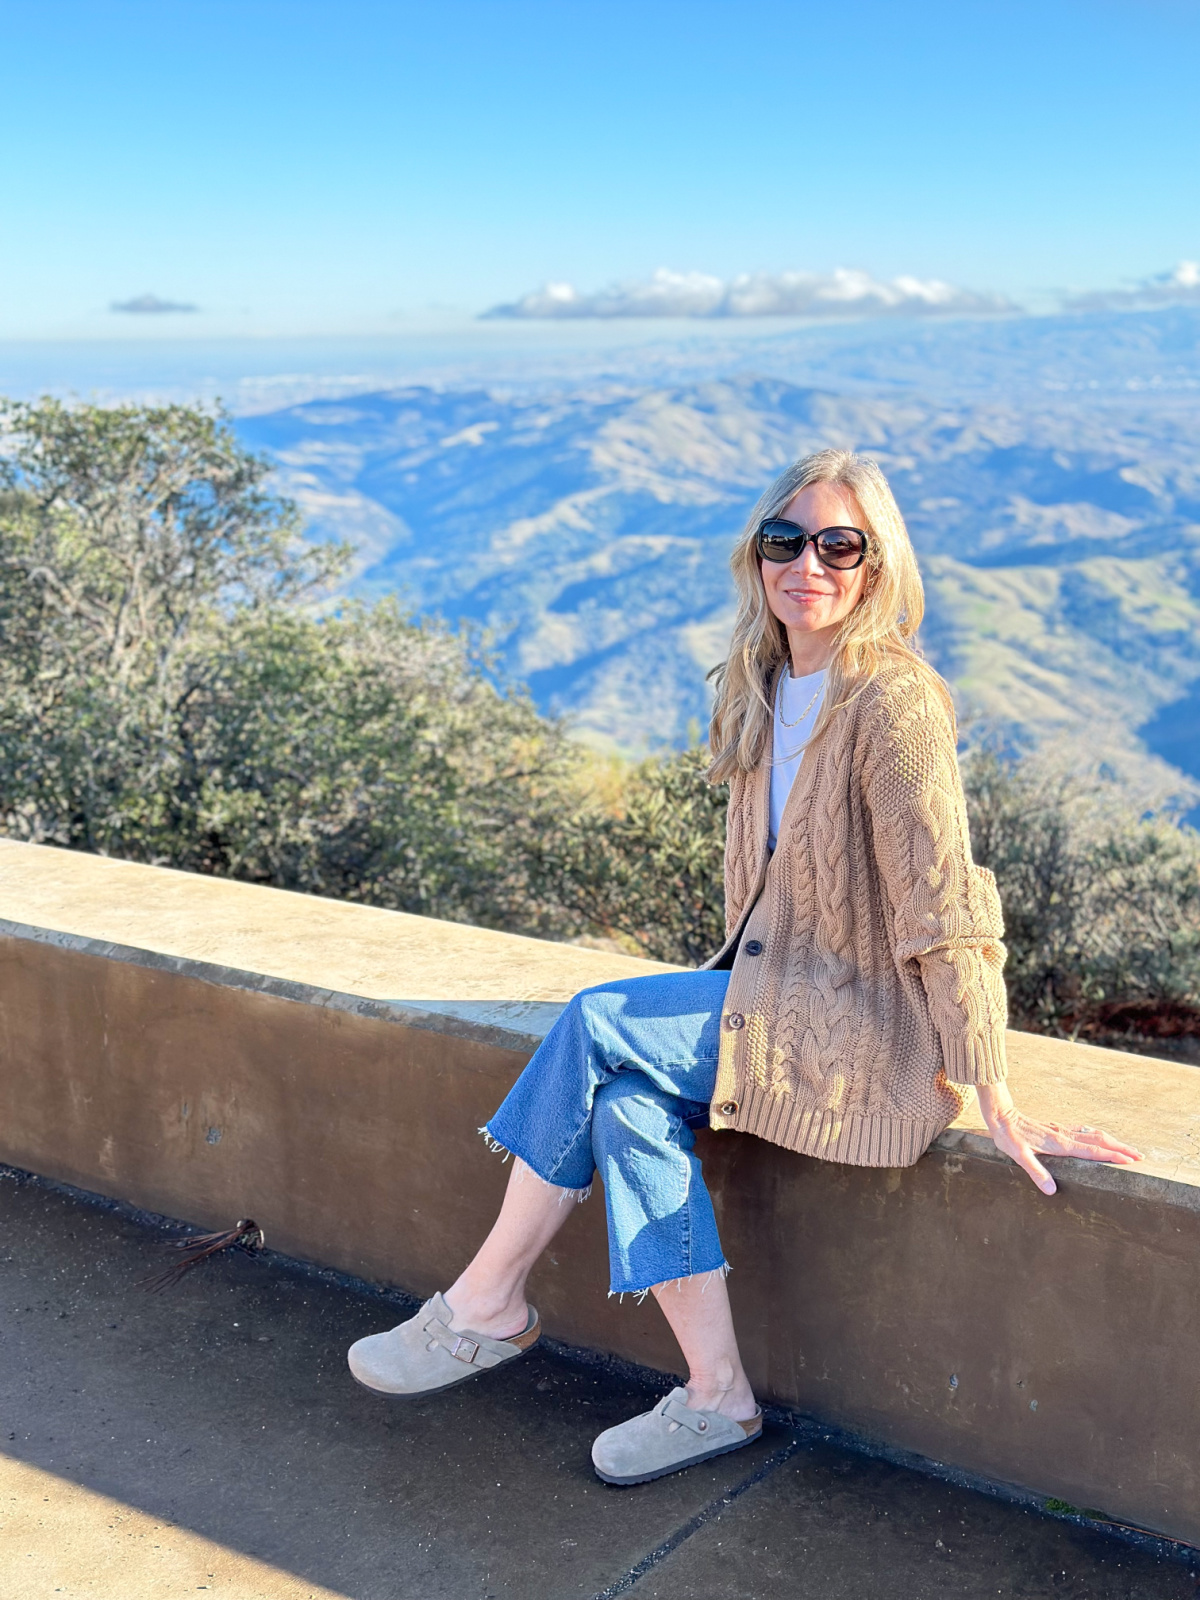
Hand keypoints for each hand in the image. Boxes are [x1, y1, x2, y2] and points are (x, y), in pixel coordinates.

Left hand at [976, 1083, 1143, 1195]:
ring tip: (1128, 1149)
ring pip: (1094, 1134)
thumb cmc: (1008, 1136)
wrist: (1001, 1115)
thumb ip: (1035, 1172)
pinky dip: (1099, 1136)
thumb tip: (1051, 1190)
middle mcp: (1064, 1135)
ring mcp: (1062, 1130)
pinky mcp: (1058, 1127)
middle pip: (1099, 1141)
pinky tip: (1101, 1138)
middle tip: (1140, 1157)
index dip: (1111, 1156)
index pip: (1091, 1151)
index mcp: (1059, 1144)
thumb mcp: (1018, 1156)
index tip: (1130, 1161)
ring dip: (1113, 1141)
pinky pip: (1084, 1131)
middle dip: (1120, 1148)